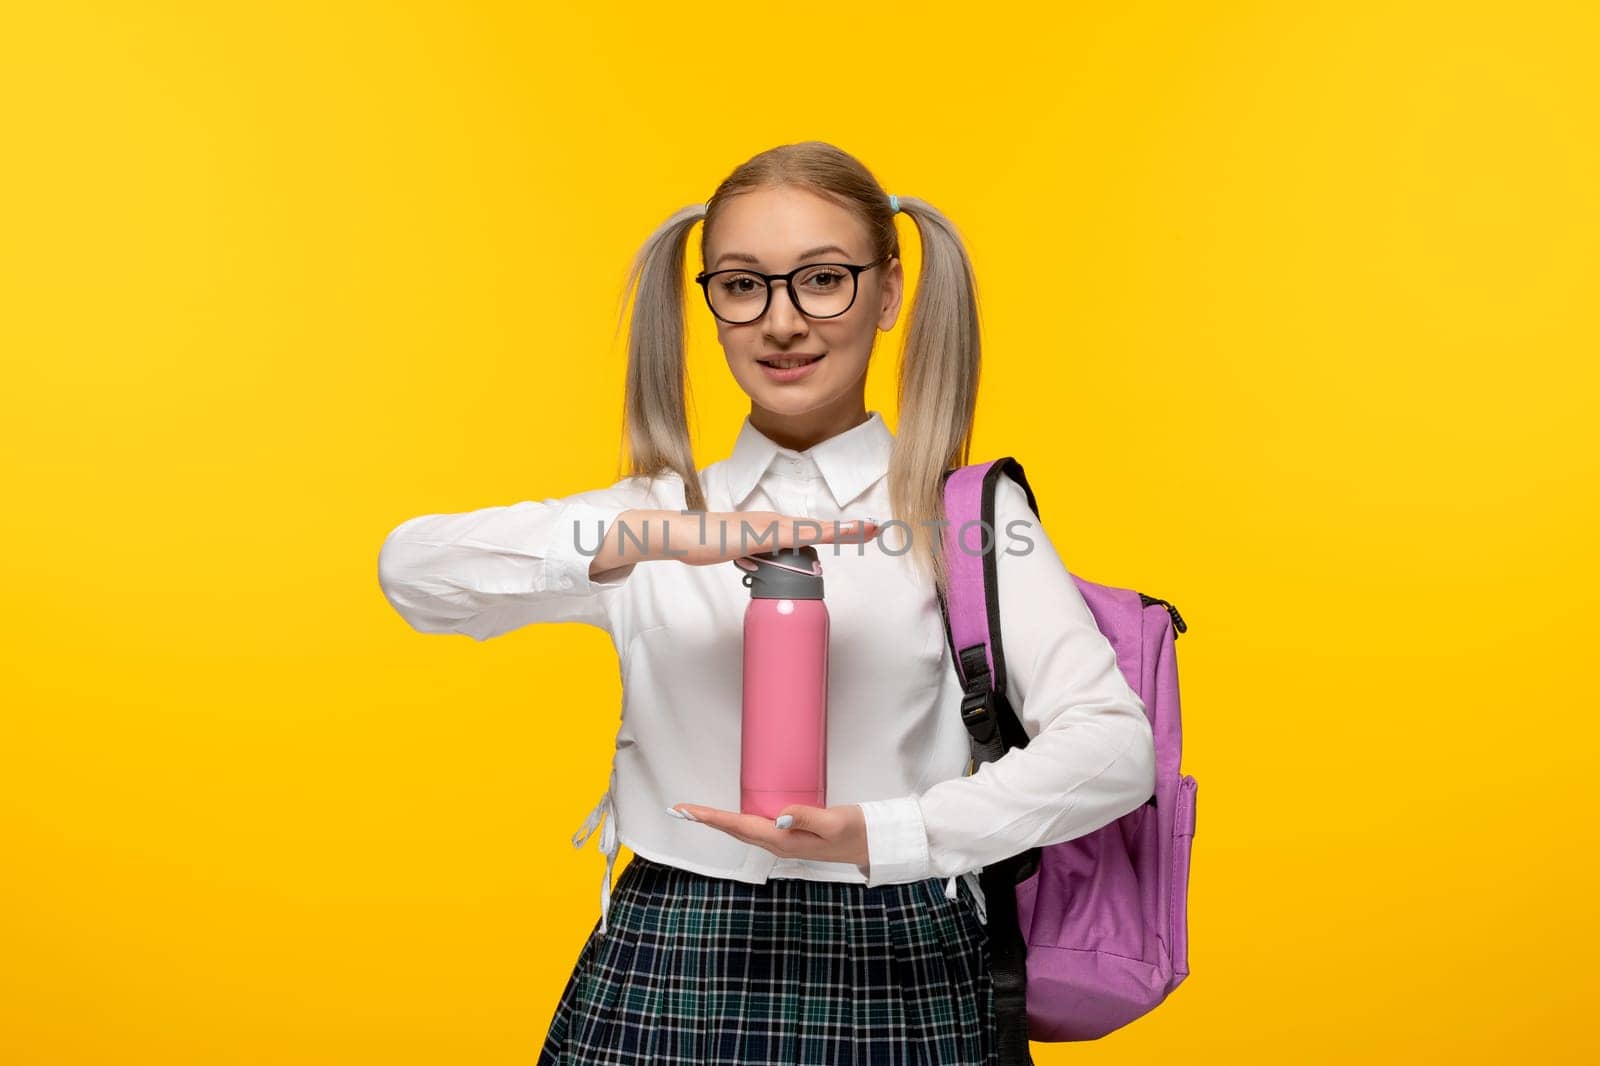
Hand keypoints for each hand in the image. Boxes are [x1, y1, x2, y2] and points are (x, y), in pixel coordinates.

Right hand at [592, 510, 880, 573]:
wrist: (684, 536)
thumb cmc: (705, 544)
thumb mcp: (736, 555)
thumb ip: (752, 559)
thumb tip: (762, 568)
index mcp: (772, 528)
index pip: (810, 533)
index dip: (836, 533)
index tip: (859, 533)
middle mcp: (776, 522)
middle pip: (820, 530)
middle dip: (849, 531)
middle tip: (876, 531)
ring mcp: (773, 526)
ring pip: (817, 530)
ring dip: (844, 532)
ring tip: (871, 531)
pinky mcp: (767, 533)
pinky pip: (802, 535)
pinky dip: (824, 535)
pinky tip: (839, 535)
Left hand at [667, 802, 870, 872]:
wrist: (873, 845)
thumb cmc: (856, 832)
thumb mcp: (835, 821)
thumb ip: (807, 816)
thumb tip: (777, 816)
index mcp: (783, 841)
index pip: (739, 826)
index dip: (711, 817)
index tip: (686, 810)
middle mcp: (778, 844)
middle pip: (734, 830)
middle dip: (706, 820)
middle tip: (680, 809)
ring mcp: (784, 842)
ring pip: (743, 830)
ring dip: (719, 822)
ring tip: (697, 812)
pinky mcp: (790, 836)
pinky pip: (756, 828)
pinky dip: (737, 821)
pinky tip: (732, 816)